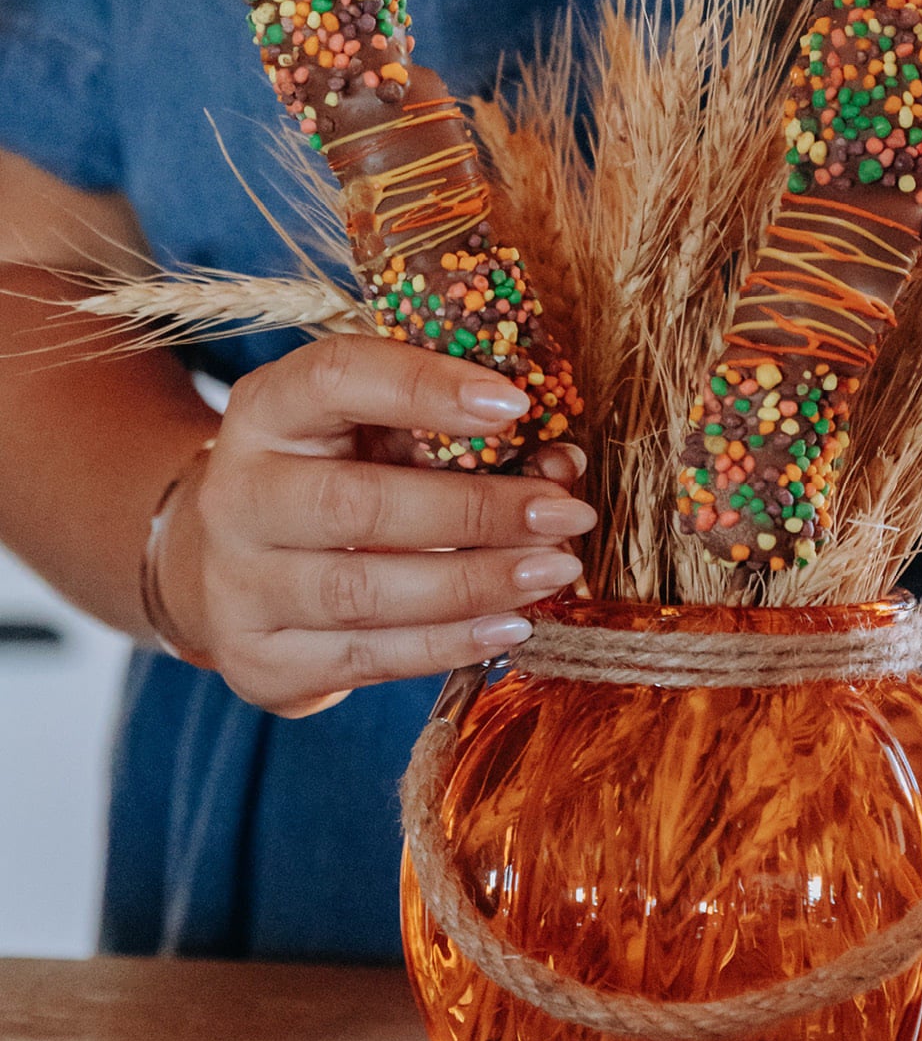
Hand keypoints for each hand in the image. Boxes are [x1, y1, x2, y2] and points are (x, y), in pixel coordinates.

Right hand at [157, 335, 594, 716]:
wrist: (235, 569)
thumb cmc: (333, 480)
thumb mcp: (374, 435)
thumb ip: (454, 437)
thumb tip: (563, 464)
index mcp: (265, 411)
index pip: (335, 379)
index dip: (426, 386)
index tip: (516, 404)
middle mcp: (235, 496)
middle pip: (359, 503)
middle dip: (479, 511)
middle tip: (567, 513)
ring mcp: (241, 586)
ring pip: (365, 590)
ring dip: (477, 582)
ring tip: (554, 569)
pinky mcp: (263, 660)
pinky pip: (370, 656)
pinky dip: (451, 643)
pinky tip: (512, 626)